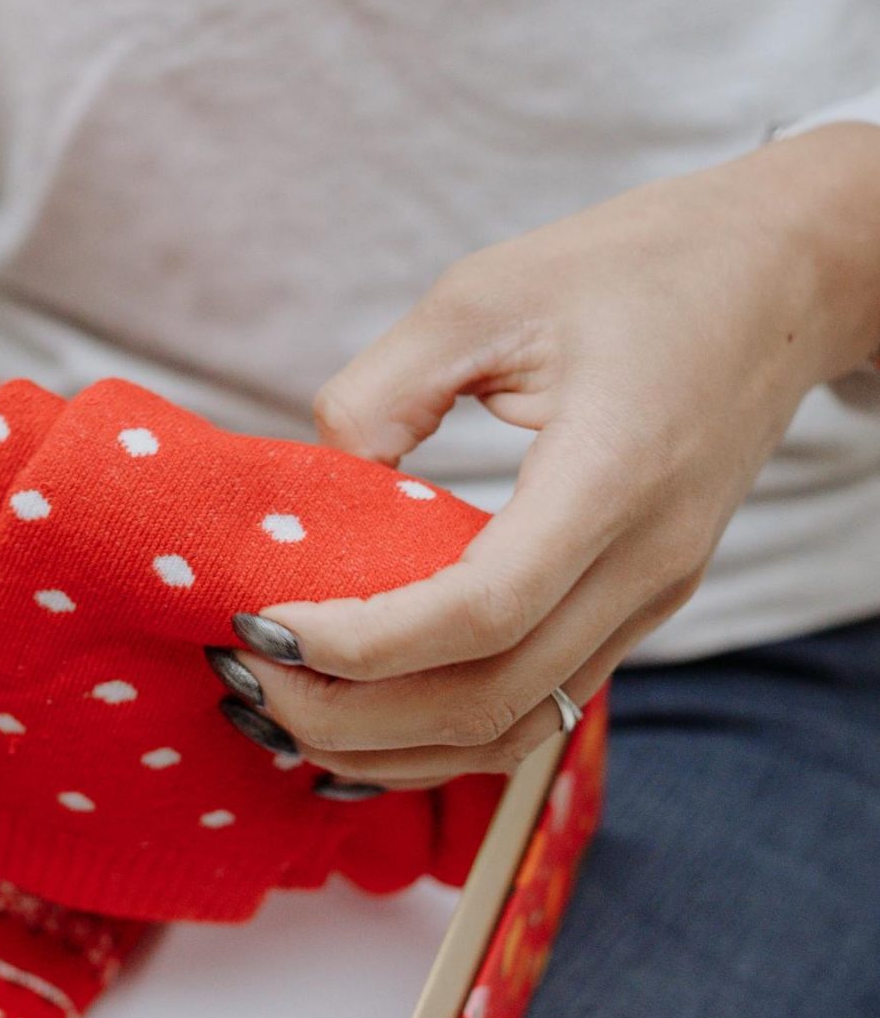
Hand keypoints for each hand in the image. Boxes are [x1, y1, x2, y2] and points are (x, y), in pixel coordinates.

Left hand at [232, 127, 879, 786]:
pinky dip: (440, 738)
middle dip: (350, 716)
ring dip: (389, 749)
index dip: (361, 644)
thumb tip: (316, 482)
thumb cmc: (631, 268)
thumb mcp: (486, 291)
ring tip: (280, 715)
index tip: (262, 625)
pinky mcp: (637, 610)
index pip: (481, 612)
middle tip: (241, 680)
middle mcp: (645, 563)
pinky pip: (536, 710)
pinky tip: (355, 727)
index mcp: (613, 477)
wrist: (777, 279)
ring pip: (515, 731)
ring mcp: (650, 599)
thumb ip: (386, 389)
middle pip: (490, 701)